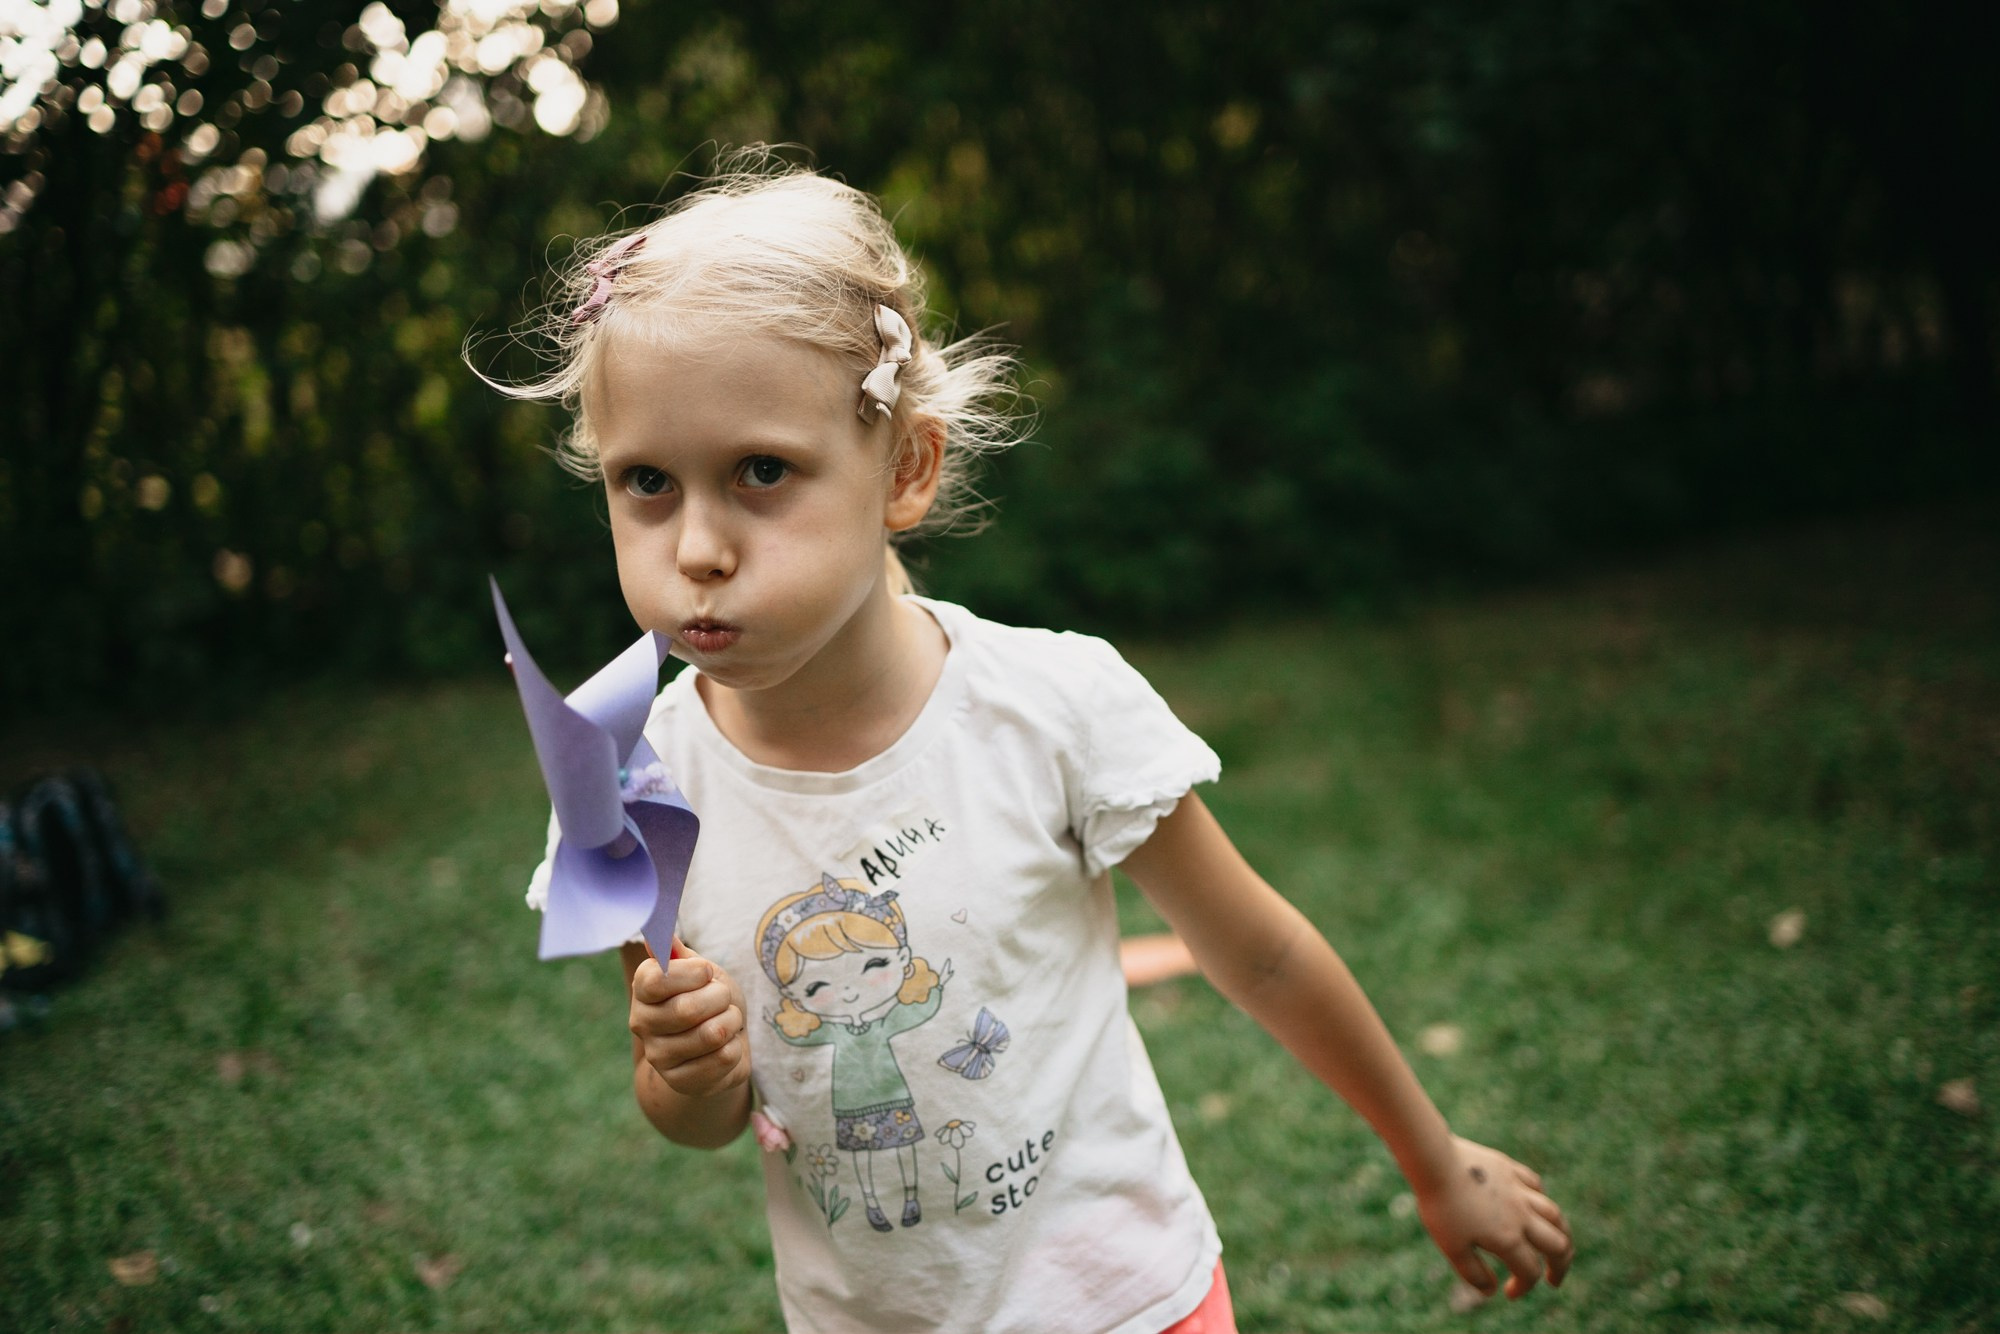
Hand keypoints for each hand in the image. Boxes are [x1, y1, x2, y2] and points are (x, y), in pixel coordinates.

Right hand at [628, 939, 750, 1099]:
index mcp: (642, 990)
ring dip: (731, 1022)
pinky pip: (724, 1058)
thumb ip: (679, 954)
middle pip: (688, 1009)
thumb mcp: (699, 970)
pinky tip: (726, 1046)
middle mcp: (642, 1024)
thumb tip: (658, 935)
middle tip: (723, 998)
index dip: (691, 973)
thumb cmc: (709, 997)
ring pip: (712, 1034)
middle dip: (720, 998)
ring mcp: (659, 1057)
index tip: (706, 972)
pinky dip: (736, 1047)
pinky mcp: (682, 1082)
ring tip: (726, 1021)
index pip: (656, 980)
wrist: (720, 1041)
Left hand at [1415, 1135, 1573, 1298]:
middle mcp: (1521, 1215)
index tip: (1508, 1293)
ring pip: (1554, 1214)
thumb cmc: (1441, 1206)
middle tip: (1553, 1279)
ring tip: (1558, 1244)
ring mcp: (1518, 1190)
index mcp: (1508, 1238)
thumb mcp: (1452, 1247)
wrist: (1434, 1160)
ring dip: (1560, 1233)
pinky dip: (1541, 1199)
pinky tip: (1535, 1204)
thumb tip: (1492, 1291)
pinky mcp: (1509, 1169)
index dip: (1523, 1287)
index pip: (1529, 1271)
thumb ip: (1473, 1273)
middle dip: (1560, 1266)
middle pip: (1558, 1244)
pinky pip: (1535, 1185)